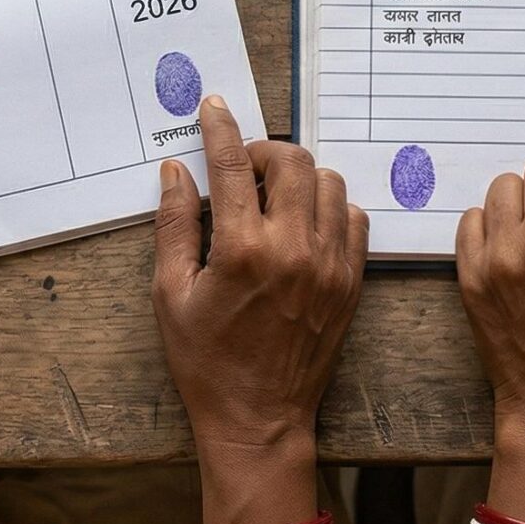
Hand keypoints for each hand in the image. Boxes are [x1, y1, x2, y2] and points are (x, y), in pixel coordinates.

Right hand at [153, 96, 366, 523]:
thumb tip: (175, 172)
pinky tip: (303, 223)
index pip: (232, 165)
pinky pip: (353, 217)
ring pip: (328, 182)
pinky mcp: (351, 280)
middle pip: (291, 161)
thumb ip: (174, 226)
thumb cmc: (206, 361)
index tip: (215, 106)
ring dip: (299, 176)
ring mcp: (330, 264)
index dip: (221, 128)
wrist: (258, 417)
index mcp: (242, 250)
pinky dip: (329, 207)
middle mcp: (293, 249)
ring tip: (272, 197)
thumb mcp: (171, 294)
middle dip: (263, 151)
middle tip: (242, 168)